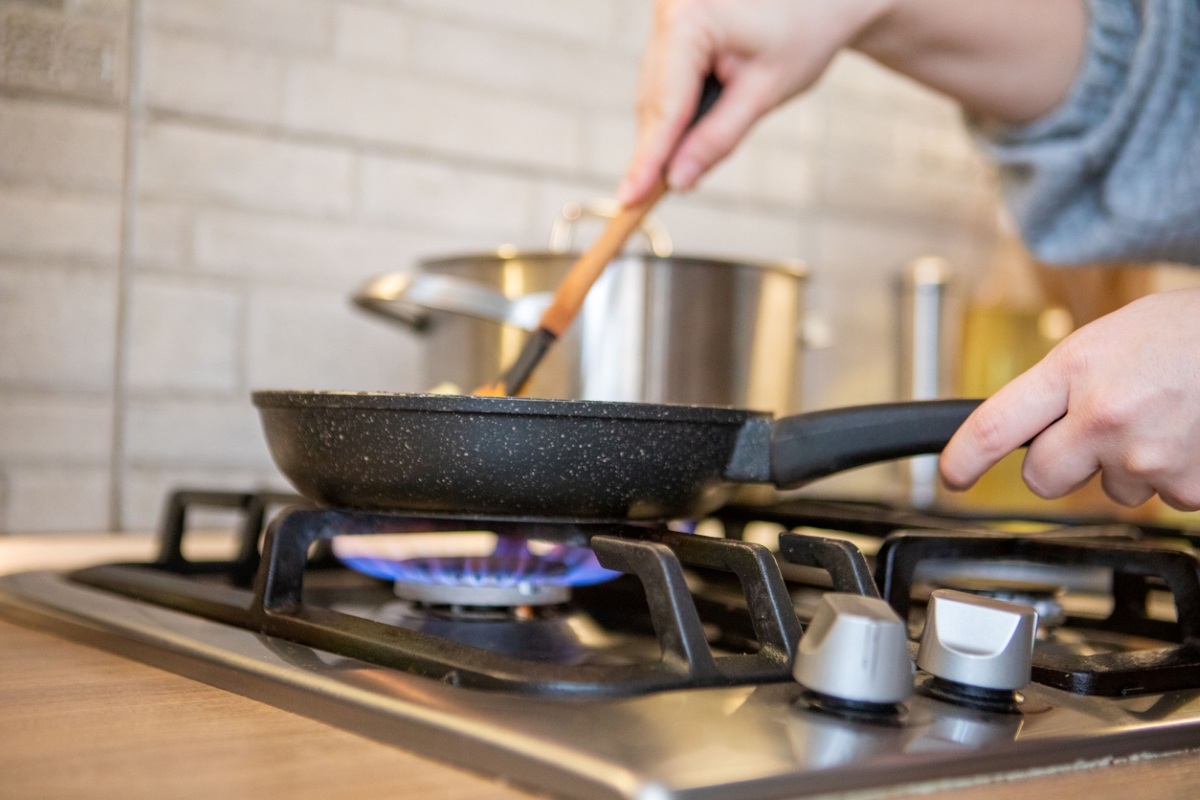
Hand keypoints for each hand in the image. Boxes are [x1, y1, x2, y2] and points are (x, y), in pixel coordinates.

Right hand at [616, 0, 890, 204]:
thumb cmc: (803, 35)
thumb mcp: (763, 94)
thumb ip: (718, 139)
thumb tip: (678, 181)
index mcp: (689, 21)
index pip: (664, 106)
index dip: (647, 160)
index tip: (628, 200)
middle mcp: (668, 12)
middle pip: (653, 102)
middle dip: (655, 152)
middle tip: (642, 202)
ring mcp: (666, 17)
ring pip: (655, 94)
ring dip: (663, 136)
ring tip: (666, 176)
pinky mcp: (672, 26)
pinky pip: (664, 81)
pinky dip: (672, 115)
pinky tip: (680, 141)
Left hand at [941, 288, 1199, 510]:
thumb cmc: (1185, 333)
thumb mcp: (1105, 340)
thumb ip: (1061, 384)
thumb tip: (1024, 427)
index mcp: (1075, 368)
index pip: (994, 426)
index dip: (963, 459)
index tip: (952, 476)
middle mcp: (1104, 416)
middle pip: (1041, 477)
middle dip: (1057, 463)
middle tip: (1092, 432)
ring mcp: (1146, 456)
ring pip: (1108, 489)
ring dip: (1124, 464)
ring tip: (1160, 419)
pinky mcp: (1187, 486)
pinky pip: (1160, 496)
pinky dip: (1171, 474)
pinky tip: (1186, 436)